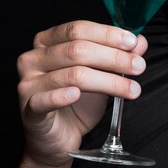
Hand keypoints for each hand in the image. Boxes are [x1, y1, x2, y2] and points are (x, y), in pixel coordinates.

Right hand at [16, 20, 147, 167]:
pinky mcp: (28, 109)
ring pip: (72, 75)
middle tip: (138, 67)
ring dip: (108, 81)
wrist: (60, 138)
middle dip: (114, 57)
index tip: (133, 43)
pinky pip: (44, 100)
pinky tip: (77, 95)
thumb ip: (118, 55)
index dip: (108, 34)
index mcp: (48, 42)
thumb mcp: (101, 75)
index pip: (78, 29)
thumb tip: (139, 41)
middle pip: (77, 50)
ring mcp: (28, 83)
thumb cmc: (77, 102)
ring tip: (132, 89)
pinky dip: (62, 96)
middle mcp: (33, 58)